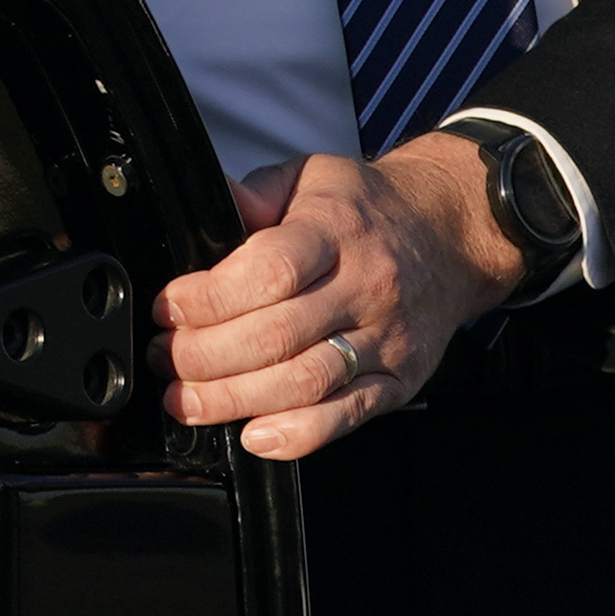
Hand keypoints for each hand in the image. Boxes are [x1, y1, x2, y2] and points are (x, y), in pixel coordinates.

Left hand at [150, 133, 528, 458]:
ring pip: (306, 381)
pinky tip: (255, 436)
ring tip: (185, 400)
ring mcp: (386, 339)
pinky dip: (300, 434)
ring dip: (234, 399)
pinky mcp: (400, 378)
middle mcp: (364, 289)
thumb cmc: (365, 209)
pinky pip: (350, 414)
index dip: (208, 298)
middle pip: (276, 336)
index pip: (269, 272)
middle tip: (162, 357)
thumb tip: (211, 201)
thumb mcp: (309, 179)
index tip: (167, 309)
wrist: (452, 235)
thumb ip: (255, 194)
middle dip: (202, 356)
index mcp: (333, 233)